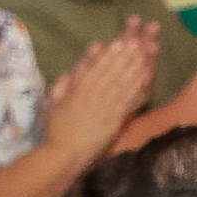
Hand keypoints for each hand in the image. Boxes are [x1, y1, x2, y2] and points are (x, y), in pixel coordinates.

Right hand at [47, 19, 159, 158]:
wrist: (66, 153)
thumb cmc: (57, 130)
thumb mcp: (52, 105)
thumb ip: (61, 86)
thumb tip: (70, 71)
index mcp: (78, 92)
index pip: (96, 70)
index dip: (108, 56)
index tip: (118, 43)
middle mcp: (94, 97)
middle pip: (111, 74)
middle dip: (124, 58)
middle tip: (136, 43)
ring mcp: (106, 108)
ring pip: (121, 85)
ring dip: (133, 69)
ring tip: (143, 56)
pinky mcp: (115, 119)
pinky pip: (127, 102)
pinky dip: (136, 89)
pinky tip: (144, 80)